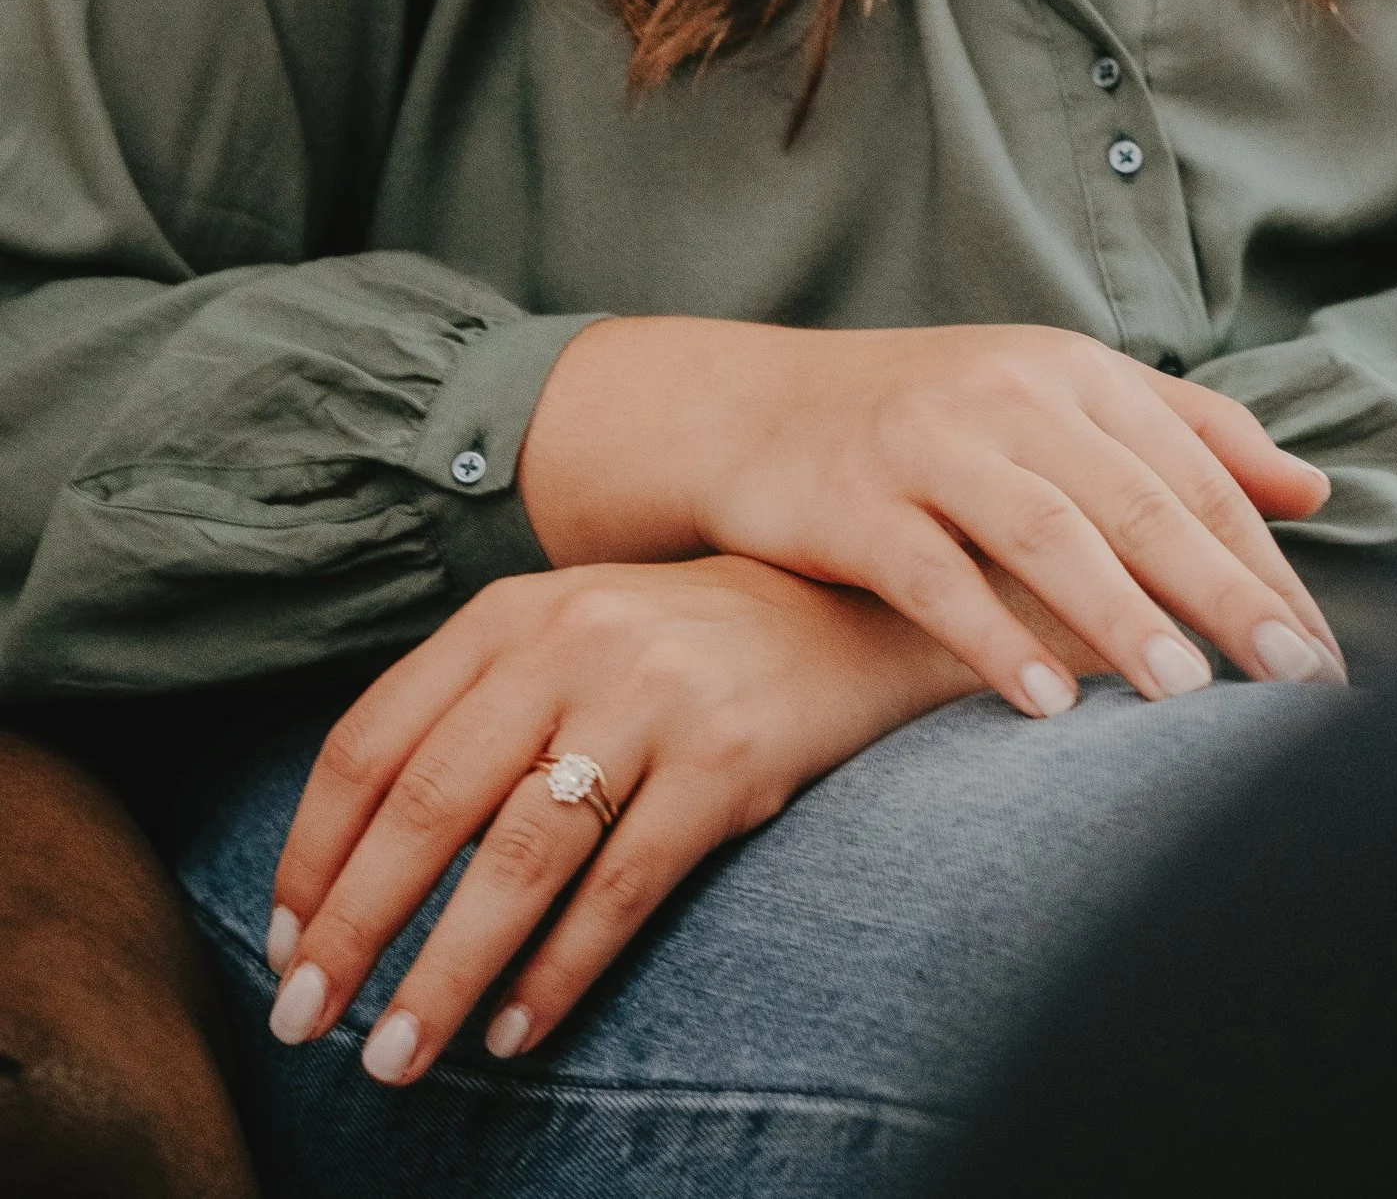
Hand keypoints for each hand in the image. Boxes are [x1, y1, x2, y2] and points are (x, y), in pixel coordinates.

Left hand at [263, 556, 973, 1086]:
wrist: (845, 607)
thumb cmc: (671, 647)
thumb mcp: (558, 638)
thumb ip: (463, 714)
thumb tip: (345, 868)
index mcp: (508, 614)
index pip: (370, 742)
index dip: (313, 855)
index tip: (283, 945)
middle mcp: (570, 643)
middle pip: (428, 806)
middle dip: (353, 930)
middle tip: (304, 1023)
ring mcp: (653, 699)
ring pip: (517, 860)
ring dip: (442, 974)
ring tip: (394, 1057)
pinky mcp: (727, 760)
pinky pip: (620, 890)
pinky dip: (556, 974)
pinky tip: (514, 1030)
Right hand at [518, 318, 1344, 713]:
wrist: (753, 406)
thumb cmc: (933, 418)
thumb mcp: (1060, 401)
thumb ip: (1187, 435)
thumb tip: (1312, 490)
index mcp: (1077, 372)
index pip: (1196, 472)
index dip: (1266, 563)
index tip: (1324, 656)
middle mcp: (1013, 395)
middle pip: (1138, 500)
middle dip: (1225, 592)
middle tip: (1295, 680)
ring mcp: (932, 444)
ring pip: (1046, 531)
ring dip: (1121, 615)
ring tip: (1186, 695)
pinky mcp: (855, 500)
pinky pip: (935, 574)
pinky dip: (992, 636)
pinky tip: (1044, 703)